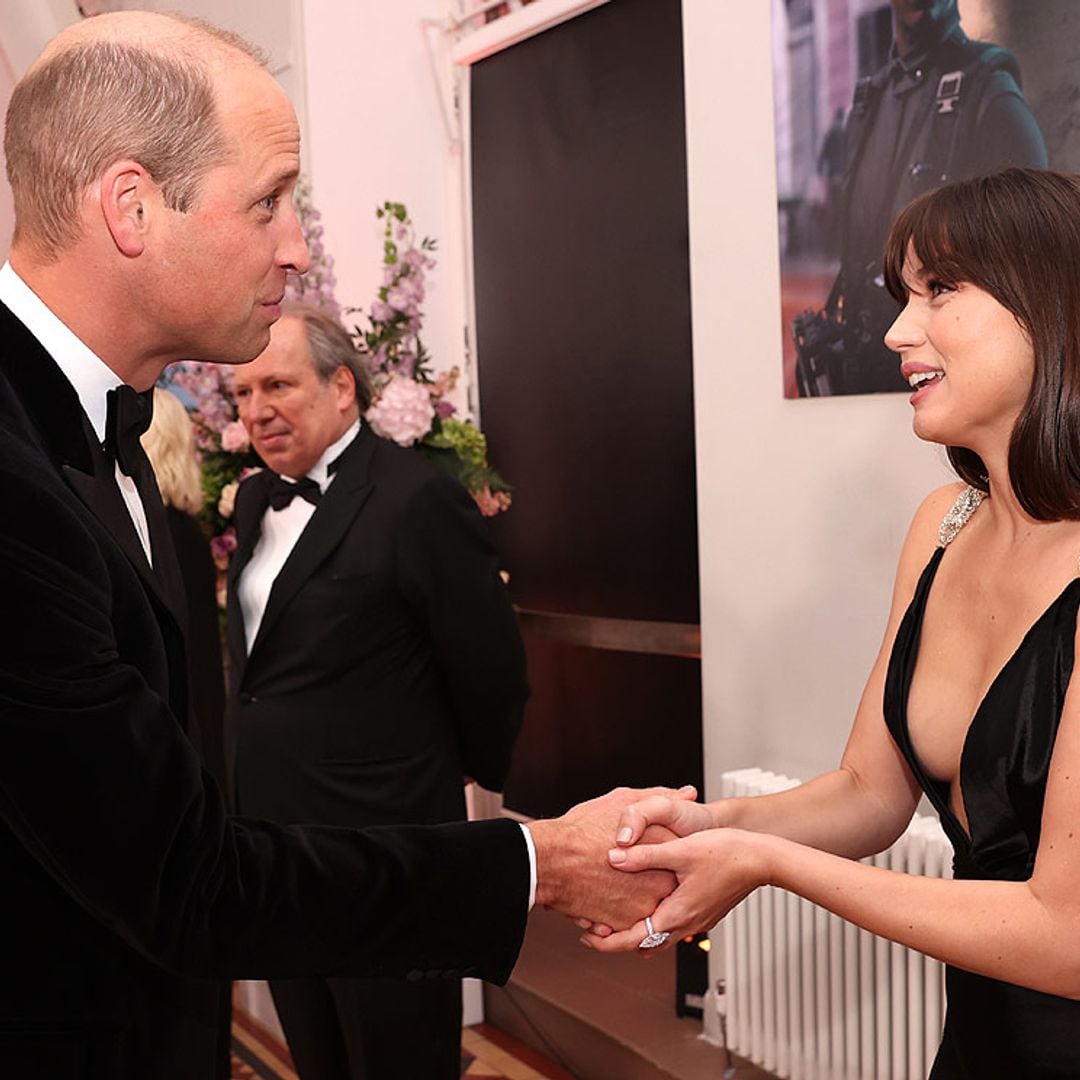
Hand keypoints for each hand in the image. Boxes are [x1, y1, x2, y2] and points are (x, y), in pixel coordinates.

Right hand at [527, 785, 696, 929]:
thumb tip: (688, 793)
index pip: (678, 851)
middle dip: (648, 876)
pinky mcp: (628, 924)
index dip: (660, 847)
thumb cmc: (583, 829)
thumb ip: (662, 796)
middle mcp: (662, 879)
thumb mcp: (625, 800)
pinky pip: (629, 920)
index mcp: (665, 848)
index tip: (646, 847)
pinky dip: (617, 911)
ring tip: (611, 882)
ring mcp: (646, 905)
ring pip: (647, 902)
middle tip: (627, 869)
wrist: (550, 861)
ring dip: (633, 896)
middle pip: (665, 880)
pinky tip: (601, 895)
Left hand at [578, 793, 716, 937]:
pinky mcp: (704, 913)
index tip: (585, 935)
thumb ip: (644, 856)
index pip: (634, 940)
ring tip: (614, 917)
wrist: (761, 859)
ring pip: (659, 938)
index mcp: (677, 914)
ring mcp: (697, 922)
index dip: (607, 941)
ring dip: (635, 932)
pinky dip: (652, 923)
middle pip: (644, 945)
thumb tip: (612, 857)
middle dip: (617, 940)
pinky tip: (646, 904)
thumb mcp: (679, 850)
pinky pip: (672, 928)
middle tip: (593, 927)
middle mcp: (687, 925)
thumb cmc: (726, 852)